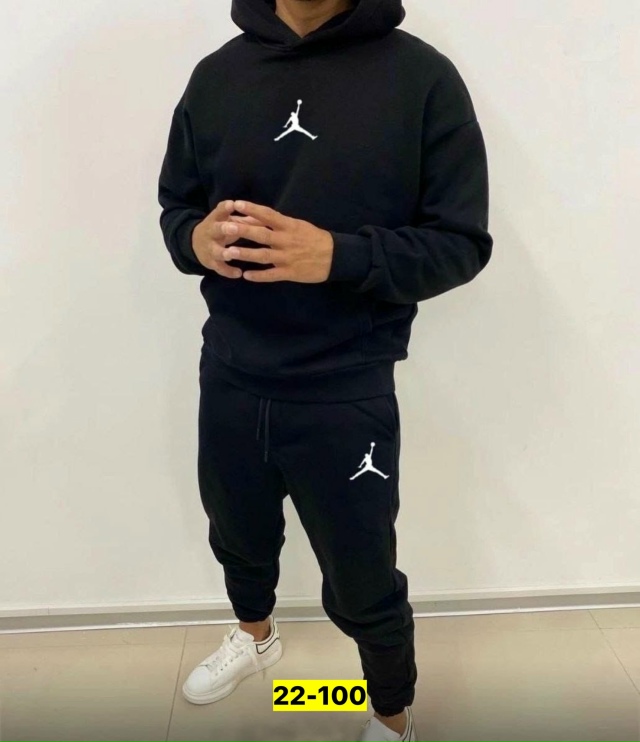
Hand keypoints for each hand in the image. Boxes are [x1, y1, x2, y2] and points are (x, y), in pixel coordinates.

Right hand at [191, 200, 244, 277]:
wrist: (197, 243)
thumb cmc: (221, 228)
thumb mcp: (229, 221)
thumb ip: (246, 219)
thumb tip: (268, 217)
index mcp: (216, 219)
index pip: (220, 211)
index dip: (225, 208)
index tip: (232, 204)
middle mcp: (211, 232)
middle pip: (216, 229)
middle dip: (224, 229)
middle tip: (232, 227)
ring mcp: (210, 248)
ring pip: (216, 251)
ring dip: (223, 252)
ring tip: (231, 254)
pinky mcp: (211, 262)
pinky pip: (219, 268)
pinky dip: (228, 271)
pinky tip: (239, 274)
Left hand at [219, 200, 334, 282]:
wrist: (334, 256)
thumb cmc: (313, 238)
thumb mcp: (297, 226)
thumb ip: (276, 223)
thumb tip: (253, 218)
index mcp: (289, 226)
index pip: (268, 215)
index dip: (252, 209)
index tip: (236, 204)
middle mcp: (286, 240)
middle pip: (262, 235)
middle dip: (243, 231)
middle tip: (225, 227)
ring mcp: (287, 258)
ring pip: (263, 256)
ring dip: (245, 254)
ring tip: (228, 253)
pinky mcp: (290, 273)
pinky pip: (271, 275)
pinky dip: (258, 276)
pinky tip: (245, 276)